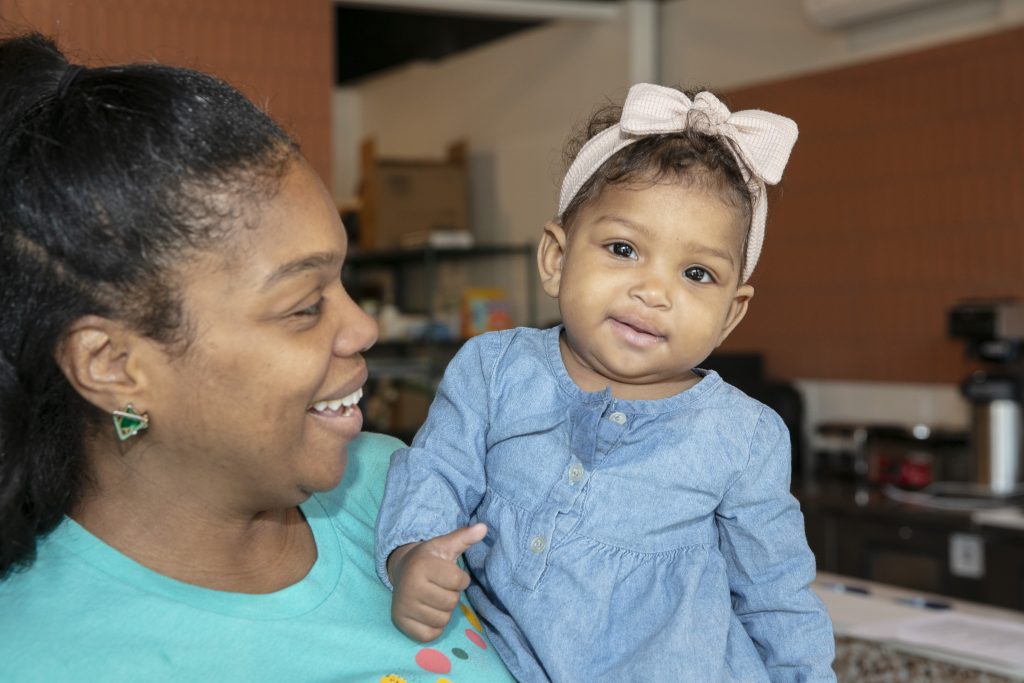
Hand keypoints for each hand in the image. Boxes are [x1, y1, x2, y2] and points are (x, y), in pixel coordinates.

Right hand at [387, 523, 487, 641]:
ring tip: (432, 598)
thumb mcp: (445, 546)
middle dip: (451, 595)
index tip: (448, 573)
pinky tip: (426, 611)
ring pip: (443, 619)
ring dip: (443, 611)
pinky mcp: (401, 623)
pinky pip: (431, 634)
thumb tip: (483, 528)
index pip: (459, 582)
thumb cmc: (428, 559)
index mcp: (421, 566)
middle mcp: (409, 587)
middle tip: (439, 586)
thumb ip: (464, 537)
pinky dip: (434, 626)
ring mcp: (403, 607)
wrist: (401, 571)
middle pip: (451, 603)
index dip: (460, 579)